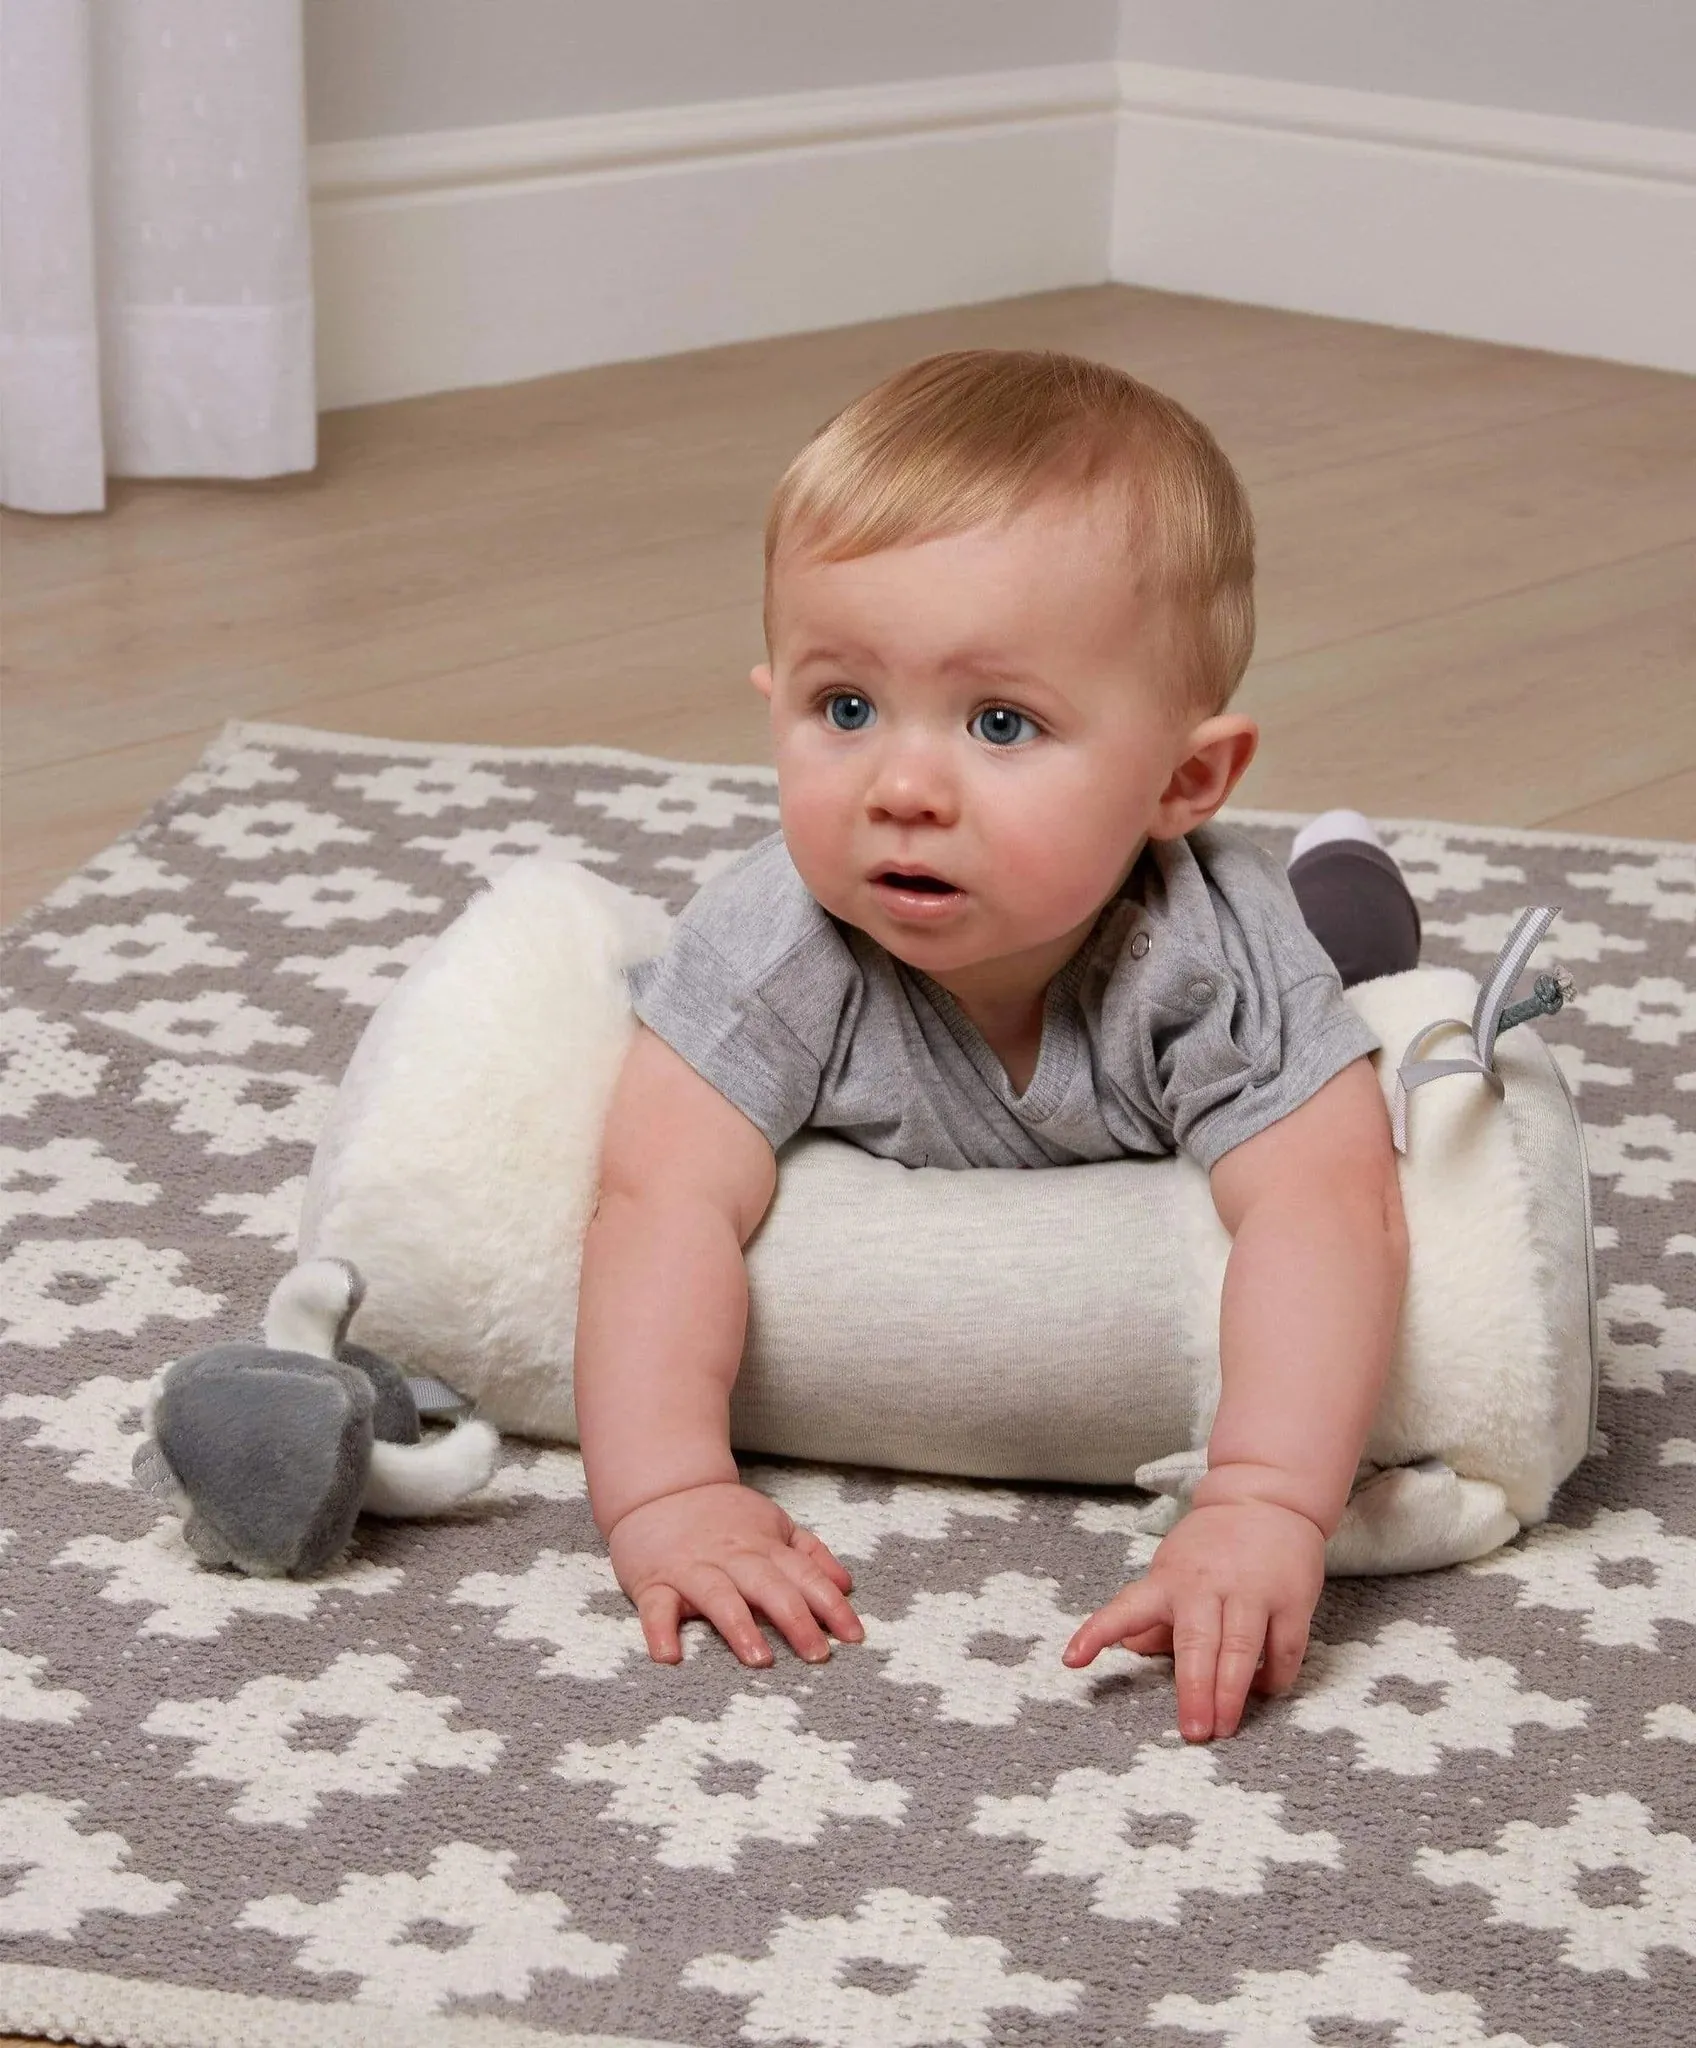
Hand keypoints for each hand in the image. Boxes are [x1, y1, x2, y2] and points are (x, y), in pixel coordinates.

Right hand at [608, 1480, 863, 1666]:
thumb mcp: (773, 1524)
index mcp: (764, 1546)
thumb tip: (847, 1585)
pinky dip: (660, 1631)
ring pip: (718, 1596)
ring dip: (739, 1626)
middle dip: (795, 1619)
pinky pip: (656, 1608)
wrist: (660, 1488)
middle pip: (768, 1586)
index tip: (854, 1636)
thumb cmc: (723, 1516)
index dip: (831, 1604)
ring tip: (760, 1659)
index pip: (804, 1574)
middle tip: (818, 1655)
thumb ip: (811, 1554)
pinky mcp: (654, 1582)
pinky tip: (669, 1656)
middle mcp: (732, 1558)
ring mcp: (692, 1570)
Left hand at [1062, 1499, 1324, 1740]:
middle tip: (1193, 1731)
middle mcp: (1208, 1586)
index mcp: (1170, 1580)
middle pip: (1197, 1642)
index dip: (1097, 1633)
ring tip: (1226, 1727)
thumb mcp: (1174, 1569)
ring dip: (1233, 1693)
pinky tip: (1263, 1692)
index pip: (1127, 1608)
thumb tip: (1131, 1650)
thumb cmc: (1214, 1544)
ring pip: (1242, 1649)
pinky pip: (1284, 1651)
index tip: (1071, 1661)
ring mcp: (1253, 1592)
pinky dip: (1274, 1678)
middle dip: (1193, 1689)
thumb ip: (1156, 1614)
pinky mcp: (1292, 1600)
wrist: (1268, 1498)